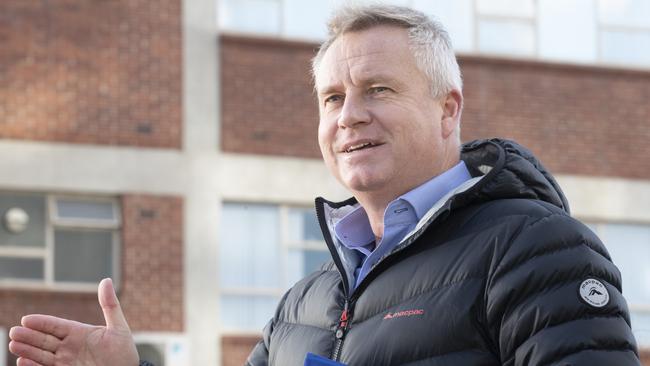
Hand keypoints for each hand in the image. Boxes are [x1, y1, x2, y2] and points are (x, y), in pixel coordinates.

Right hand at [8, 278, 138, 365]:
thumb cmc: (123, 353)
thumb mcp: (118, 328)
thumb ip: (110, 305)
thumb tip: (106, 280)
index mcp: (79, 333)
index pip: (56, 326)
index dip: (42, 323)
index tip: (27, 319)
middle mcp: (69, 347)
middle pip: (45, 340)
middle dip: (29, 336)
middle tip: (14, 332)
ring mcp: (66, 361)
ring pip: (42, 354)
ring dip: (27, 350)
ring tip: (14, 345)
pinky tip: (23, 362)